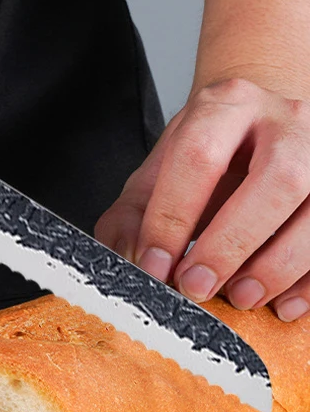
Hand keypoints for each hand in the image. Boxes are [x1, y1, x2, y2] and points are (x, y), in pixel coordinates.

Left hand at [95, 78, 309, 320]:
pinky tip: (283, 305)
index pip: (199, 156)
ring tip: (240, 297)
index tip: (154, 265)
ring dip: (279, 265)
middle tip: (197, 286)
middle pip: (278, 178)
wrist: (258, 128)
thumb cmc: (207, 155)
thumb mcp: (159, 173)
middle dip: (232, 242)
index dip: (172, 217)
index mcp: (227, 105)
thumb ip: (132, 215)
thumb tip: (125, 260)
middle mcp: (287, 119)